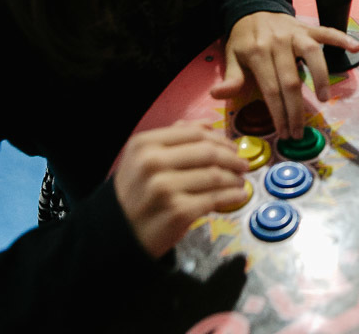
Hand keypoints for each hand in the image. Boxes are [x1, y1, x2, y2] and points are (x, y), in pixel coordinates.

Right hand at [114, 122, 248, 258]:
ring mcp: (165, 188)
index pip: (194, 133)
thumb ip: (173, 138)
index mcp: (145, 144)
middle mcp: (152, 163)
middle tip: (242, 164)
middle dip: (232, 158)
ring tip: (239, 181)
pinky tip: (237, 195)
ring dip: (234, 178)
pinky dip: (231, 197)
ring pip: (215, 176)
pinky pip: (214, 199)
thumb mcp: (141, 158)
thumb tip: (209, 125)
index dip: (220, 139)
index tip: (232, 146)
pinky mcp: (178, 212)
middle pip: (208, 152)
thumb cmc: (135, 194)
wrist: (117, 234)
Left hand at [209, 11, 358, 138]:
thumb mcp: (231, 56)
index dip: (278, 113)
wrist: (253, 6)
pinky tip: (356, 48)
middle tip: (300, 131)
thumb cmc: (244, 37)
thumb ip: (231, 77)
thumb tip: (217, 94)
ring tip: (324, 99)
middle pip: (291, 80)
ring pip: (312, 55)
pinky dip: (341, 39)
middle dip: (296, 109)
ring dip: (320, 77)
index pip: (270, 89)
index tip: (284, 132)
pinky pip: (327, 32)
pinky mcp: (308, 27)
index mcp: (257, 52)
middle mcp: (278, 42)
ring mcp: (295, 33)